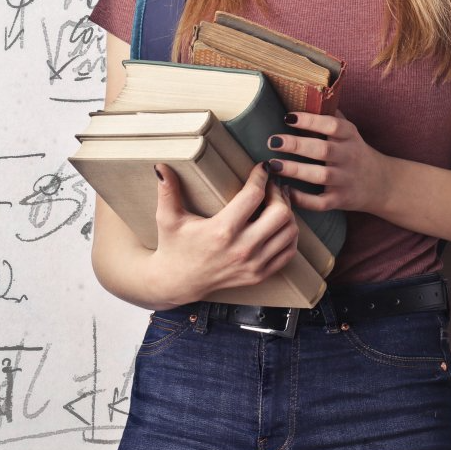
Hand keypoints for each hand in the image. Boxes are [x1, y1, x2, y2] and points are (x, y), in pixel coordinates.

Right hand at [148, 162, 299, 304]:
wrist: (176, 283)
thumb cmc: (173, 246)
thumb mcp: (168, 218)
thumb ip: (167, 191)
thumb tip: (161, 166)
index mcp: (221, 231)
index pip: (254, 196)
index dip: (262, 176)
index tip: (262, 167)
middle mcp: (242, 249)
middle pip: (280, 213)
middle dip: (279, 193)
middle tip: (272, 184)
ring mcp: (253, 265)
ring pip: (289, 232)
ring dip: (288, 212)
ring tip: (277, 200)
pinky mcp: (259, 275)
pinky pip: (288, 252)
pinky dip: (289, 235)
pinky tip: (279, 223)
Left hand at [265, 109, 390, 213]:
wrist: (381, 183)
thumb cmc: (356, 152)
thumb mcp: (350, 132)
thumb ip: (332, 116)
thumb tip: (309, 94)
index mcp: (350, 136)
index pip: (332, 125)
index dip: (310, 120)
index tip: (287, 117)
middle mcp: (349, 157)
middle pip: (322, 149)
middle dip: (296, 144)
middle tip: (272, 141)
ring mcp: (345, 180)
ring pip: (319, 175)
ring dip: (294, 170)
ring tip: (272, 165)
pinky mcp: (340, 200)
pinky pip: (320, 202)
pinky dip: (303, 199)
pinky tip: (285, 191)